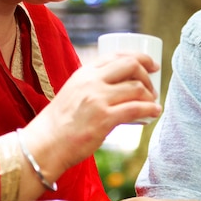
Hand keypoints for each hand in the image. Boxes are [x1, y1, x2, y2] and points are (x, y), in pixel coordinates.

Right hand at [23, 52, 161, 176]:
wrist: (44, 144)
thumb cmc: (60, 122)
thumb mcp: (74, 92)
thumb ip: (92, 85)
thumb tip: (120, 86)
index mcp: (84, 72)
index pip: (117, 56)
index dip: (140, 57)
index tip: (152, 65)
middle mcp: (91, 81)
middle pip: (131, 66)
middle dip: (147, 74)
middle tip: (153, 87)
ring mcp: (98, 99)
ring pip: (136, 88)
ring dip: (150, 96)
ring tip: (152, 103)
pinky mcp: (104, 119)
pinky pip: (136, 109)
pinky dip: (150, 109)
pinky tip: (155, 111)